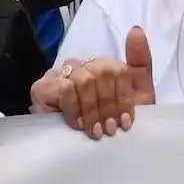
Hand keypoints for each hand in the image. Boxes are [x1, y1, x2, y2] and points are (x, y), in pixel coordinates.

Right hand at [31, 27, 155, 137]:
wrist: (90, 153)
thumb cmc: (113, 124)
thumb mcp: (137, 96)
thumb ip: (140, 62)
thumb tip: (136, 30)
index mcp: (103, 66)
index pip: (118, 69)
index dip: (123, 97)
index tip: (126, 122)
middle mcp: (82, 66)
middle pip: (102, 72)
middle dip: (109, 105)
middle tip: (109, 130)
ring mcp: (60, 74)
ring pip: (84, 80)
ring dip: (92, 109)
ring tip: (95, 131)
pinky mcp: (42, 87)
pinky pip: (63, 88)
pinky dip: (74, 108)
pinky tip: (77, 124)